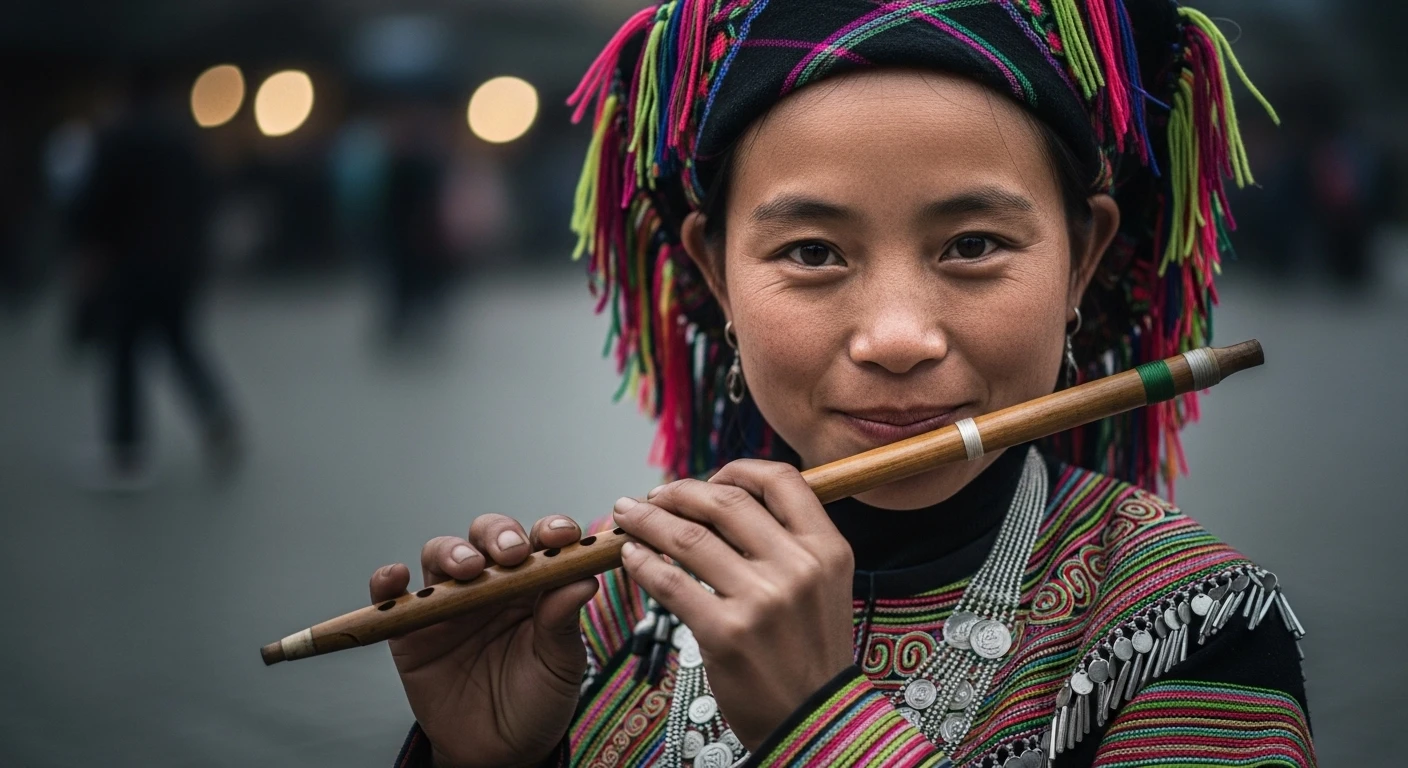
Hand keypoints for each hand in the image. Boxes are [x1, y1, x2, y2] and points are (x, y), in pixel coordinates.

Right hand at [369, 514, 598, 767]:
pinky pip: (392, 596)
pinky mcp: (411, 629)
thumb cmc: (537, 701)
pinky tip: (396, 577)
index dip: (551, 530)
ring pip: (443, 554)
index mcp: (534, 583)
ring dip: (452, 551)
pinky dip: (387, 580)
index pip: (540, 541)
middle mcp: (491, 583)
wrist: (500, 753)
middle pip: (488, 536)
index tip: (562, 535)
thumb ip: (563, 621)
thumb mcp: (560, 664)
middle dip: (499, 534)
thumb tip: (585, 579)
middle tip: (511, 553)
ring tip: (468, 569)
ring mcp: (450, 601)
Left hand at [611, 460, 855, 750]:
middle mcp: (798, 566)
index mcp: (826, 548)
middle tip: (651, 495)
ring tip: (628, 516)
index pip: (780, 480)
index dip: (735, 469)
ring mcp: (761, 599)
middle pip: (725, 501)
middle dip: (677, 492)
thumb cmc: (811, 651)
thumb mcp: (825, 584)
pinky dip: (643, 563)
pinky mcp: (726, 632)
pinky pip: (671, 583)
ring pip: (689, 538)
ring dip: (648, 520)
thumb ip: (789, 540)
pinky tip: (632, 557)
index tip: (706, 479)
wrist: (818, 720)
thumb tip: (729, 498)